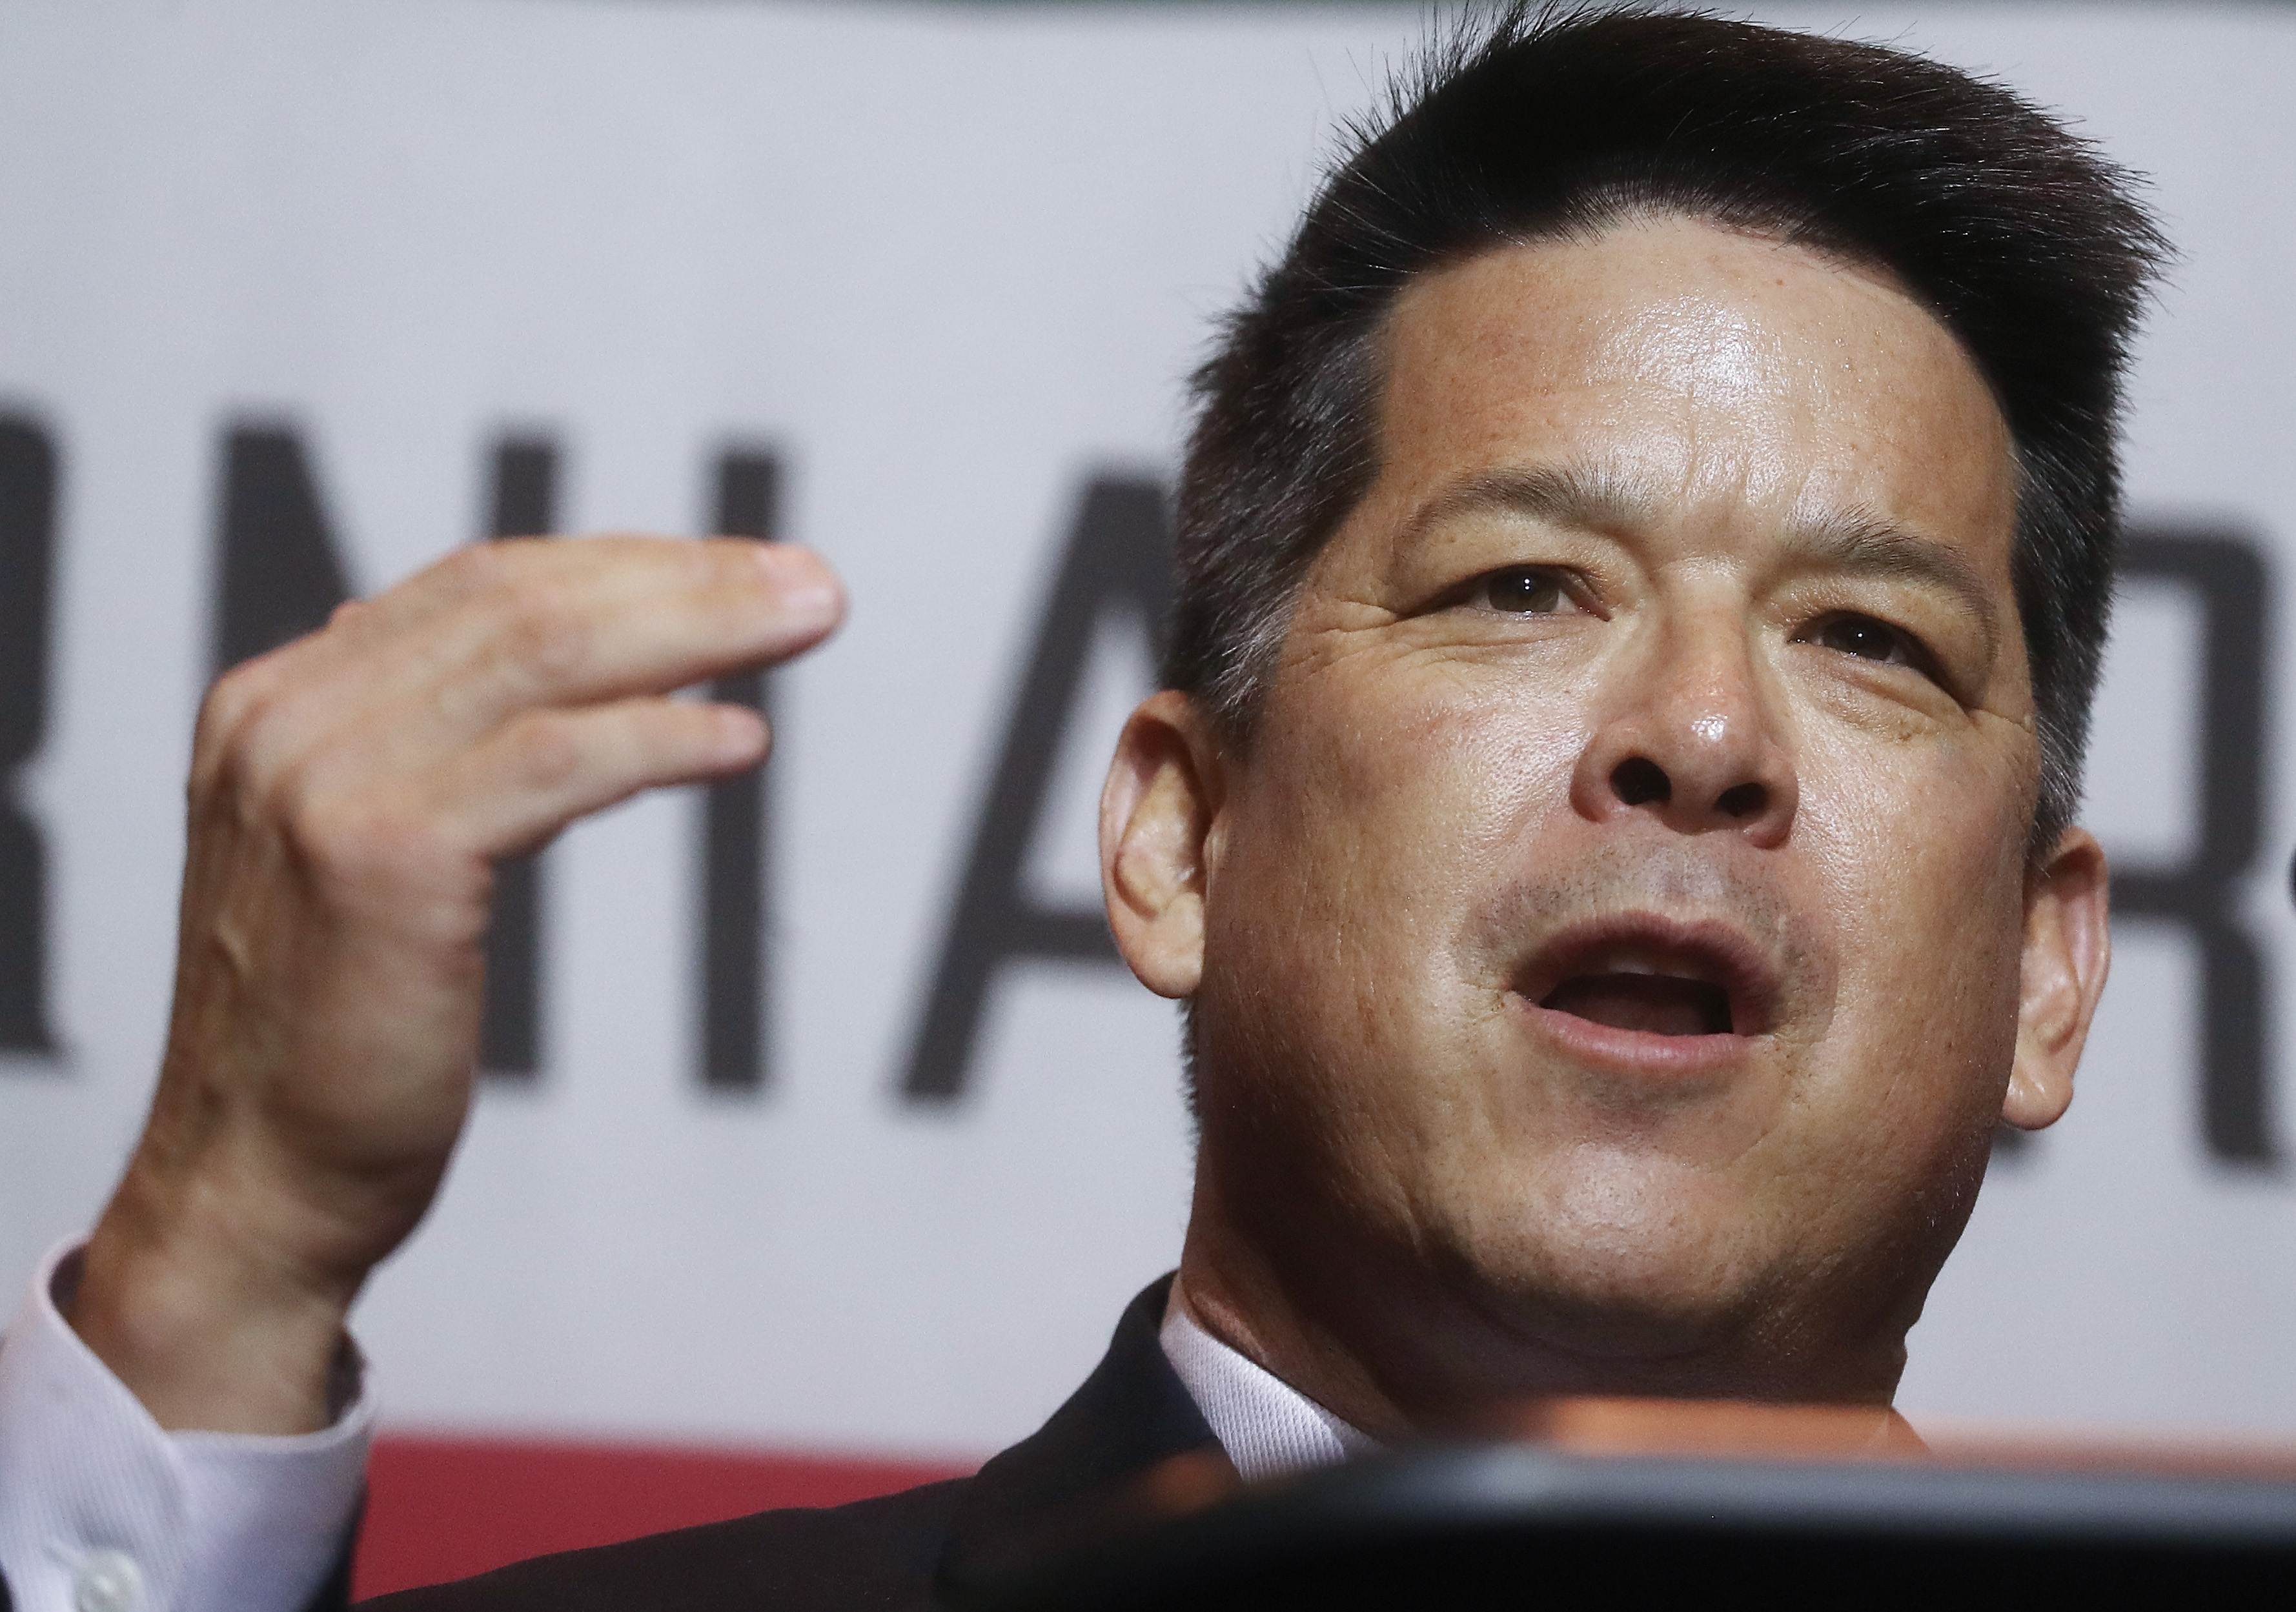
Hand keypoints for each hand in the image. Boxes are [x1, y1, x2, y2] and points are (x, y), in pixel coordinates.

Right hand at [66, 535, 843, 1432]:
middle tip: (814, 586)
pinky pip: (556, 763)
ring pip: (547, 656)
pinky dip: (662, 737)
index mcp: (281, 703)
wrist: (254, 1185)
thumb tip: (565, 662)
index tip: (748, 572)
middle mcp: (287, 720)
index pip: (485, 585)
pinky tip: (743, 737)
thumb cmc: (341, 1039)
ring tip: (810, 624)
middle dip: (688, 579)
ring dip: (700, 629)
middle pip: (525, 602)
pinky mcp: (380, 859)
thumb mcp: (375, 858)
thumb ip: (438, 753)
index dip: (631, 564)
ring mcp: (322, 782)